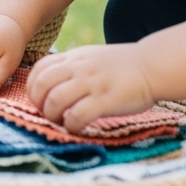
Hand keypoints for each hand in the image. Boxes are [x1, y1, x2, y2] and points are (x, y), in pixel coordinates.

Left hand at [27, 43, 156, 132]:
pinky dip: (71, 126)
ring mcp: (91, 83)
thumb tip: (51, 82)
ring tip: (61, 122)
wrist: (153, 66)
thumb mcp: (91, 57)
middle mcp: (78, 68)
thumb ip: (71, 66)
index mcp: (73, 57)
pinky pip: (77, 115)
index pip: (39, 69)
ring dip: (52, 116)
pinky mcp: (105, 100)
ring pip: (55, 100)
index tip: (40, 100)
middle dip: (38, 104)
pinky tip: (77, 128)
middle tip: (48, 114)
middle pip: (41, 85)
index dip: (32, 87)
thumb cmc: (122, 66)